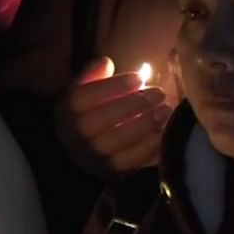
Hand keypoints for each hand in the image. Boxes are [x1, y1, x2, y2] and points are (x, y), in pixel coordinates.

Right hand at [57, 58, 174, 176]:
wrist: (73, 153)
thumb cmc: (83, 114)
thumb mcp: (80, 91)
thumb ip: (92, 76)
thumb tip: (106, 62)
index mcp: (69, 109)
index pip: (89, 95)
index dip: (116, 86)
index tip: (139, 78)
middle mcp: (78, 133)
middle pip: (107, 117)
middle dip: (136, 104)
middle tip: (158, 94)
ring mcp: (94, 154)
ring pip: (120, 139)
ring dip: (146, 124)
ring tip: (164, 111)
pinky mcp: (110, 171)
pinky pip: (131, 160)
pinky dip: (149, 146)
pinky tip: (162, 131)